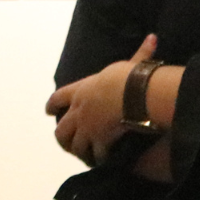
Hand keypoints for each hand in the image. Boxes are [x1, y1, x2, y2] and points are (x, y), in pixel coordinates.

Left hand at [46, 34, 156, 165]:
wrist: (130, 95)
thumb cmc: (128, 77)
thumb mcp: (131, 64)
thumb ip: (139, 54)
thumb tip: (152, 37)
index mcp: (80, 91)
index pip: (59, 98)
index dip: (52, 104)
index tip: (47, 110)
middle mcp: (78, 111)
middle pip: (61, 128)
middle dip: (61, 135)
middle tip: (65, 141)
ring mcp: (86, 128)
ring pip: (72, 143)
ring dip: (77, 150)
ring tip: (83, 155)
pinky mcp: (98, 141)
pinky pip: (94, 154)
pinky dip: (97, 158)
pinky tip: (101, 161)